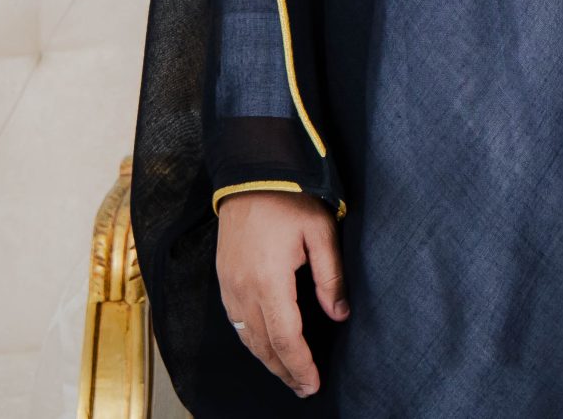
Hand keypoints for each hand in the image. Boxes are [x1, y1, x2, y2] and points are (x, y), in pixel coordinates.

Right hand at [215, 191, 347, 396]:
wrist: (250, 174)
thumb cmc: (290, 198)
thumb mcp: (321, 232)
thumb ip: (330, 276)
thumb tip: (339, 315)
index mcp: (268, 281)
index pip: (285, 338)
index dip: (300, 365)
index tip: (313, 384)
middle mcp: (242, 290)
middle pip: (263, 345)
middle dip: (285, 370)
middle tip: (304, 388)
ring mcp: (228, 285)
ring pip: (246, 337)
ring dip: (267, 360)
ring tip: (288, 375)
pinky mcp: (223, 278)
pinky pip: (236, 322)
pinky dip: (251, 341)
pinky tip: (265, 346)